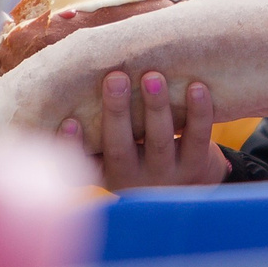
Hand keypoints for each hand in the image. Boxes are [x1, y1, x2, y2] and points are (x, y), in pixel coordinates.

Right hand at [66, 70, 227, 190]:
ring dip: (156, 106)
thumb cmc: (140, 158)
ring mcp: (168, 173)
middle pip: (121, 147)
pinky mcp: (197, 163)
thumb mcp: (115, 159)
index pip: (85, 159)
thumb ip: (94, 137)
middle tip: (115, 78)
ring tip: (153, 76)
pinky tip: (196, 87)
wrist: (189, 190)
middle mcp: (135, 178)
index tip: (68, 120)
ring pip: (160, 139)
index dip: (73, 143)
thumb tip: (68, 93)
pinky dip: (199, 112)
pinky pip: (198, 136)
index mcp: (109, 172)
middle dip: (117, 112)